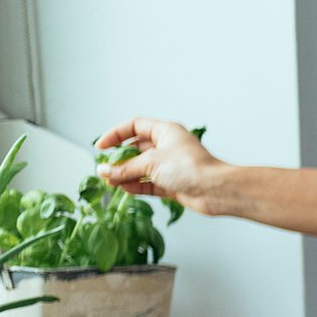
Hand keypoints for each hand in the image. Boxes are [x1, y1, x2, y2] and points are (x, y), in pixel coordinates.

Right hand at [94, 117, 229, 216]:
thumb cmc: (190, 168)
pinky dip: (137, 186)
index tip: (101, 147)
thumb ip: (125, 168)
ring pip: (142, 168)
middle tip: (104, 169)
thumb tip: (104, 171)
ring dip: (126, 174)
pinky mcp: (173, 184)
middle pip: (137, 149)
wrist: (216, 190)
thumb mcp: (151, 163)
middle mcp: (169, 146)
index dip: (116, 135)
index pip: (135, 126)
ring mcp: (171, 166)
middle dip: (119, 159)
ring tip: (110, 182)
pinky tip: (124, 189)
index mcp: (166, 131)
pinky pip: (149, 183)